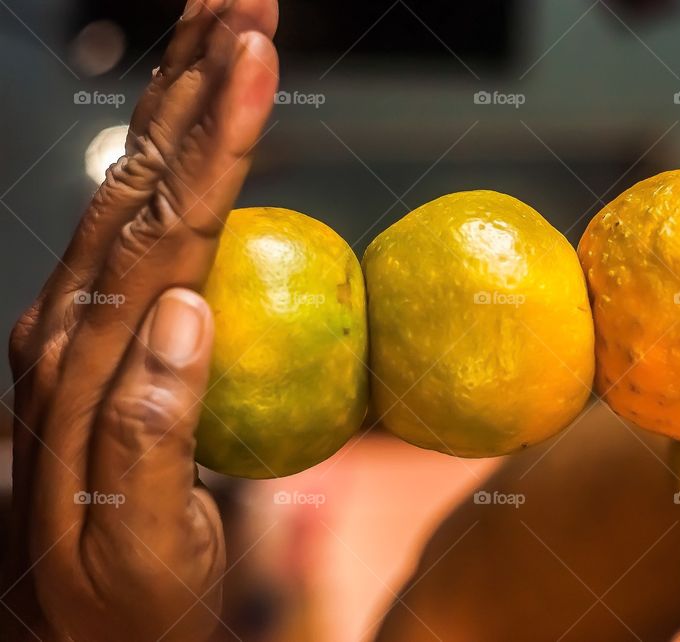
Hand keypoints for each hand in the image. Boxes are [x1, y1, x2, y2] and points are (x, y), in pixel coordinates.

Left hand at [2, 1, 277, 639]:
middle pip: (137, 175)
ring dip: (177, 96)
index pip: (160, 226)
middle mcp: (75, 321)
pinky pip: (139, 221)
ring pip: (132, 181)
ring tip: (222, 26)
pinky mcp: (105, 326)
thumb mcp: (138, 542)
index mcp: (88, 364)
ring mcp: (87, 317)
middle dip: (190, 77)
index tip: (254, 53)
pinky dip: (173, 155)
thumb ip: (151, 432)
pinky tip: (195, 121)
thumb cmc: (120, 596)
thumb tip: (185, 313)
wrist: (74, 630)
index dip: (212, 137)